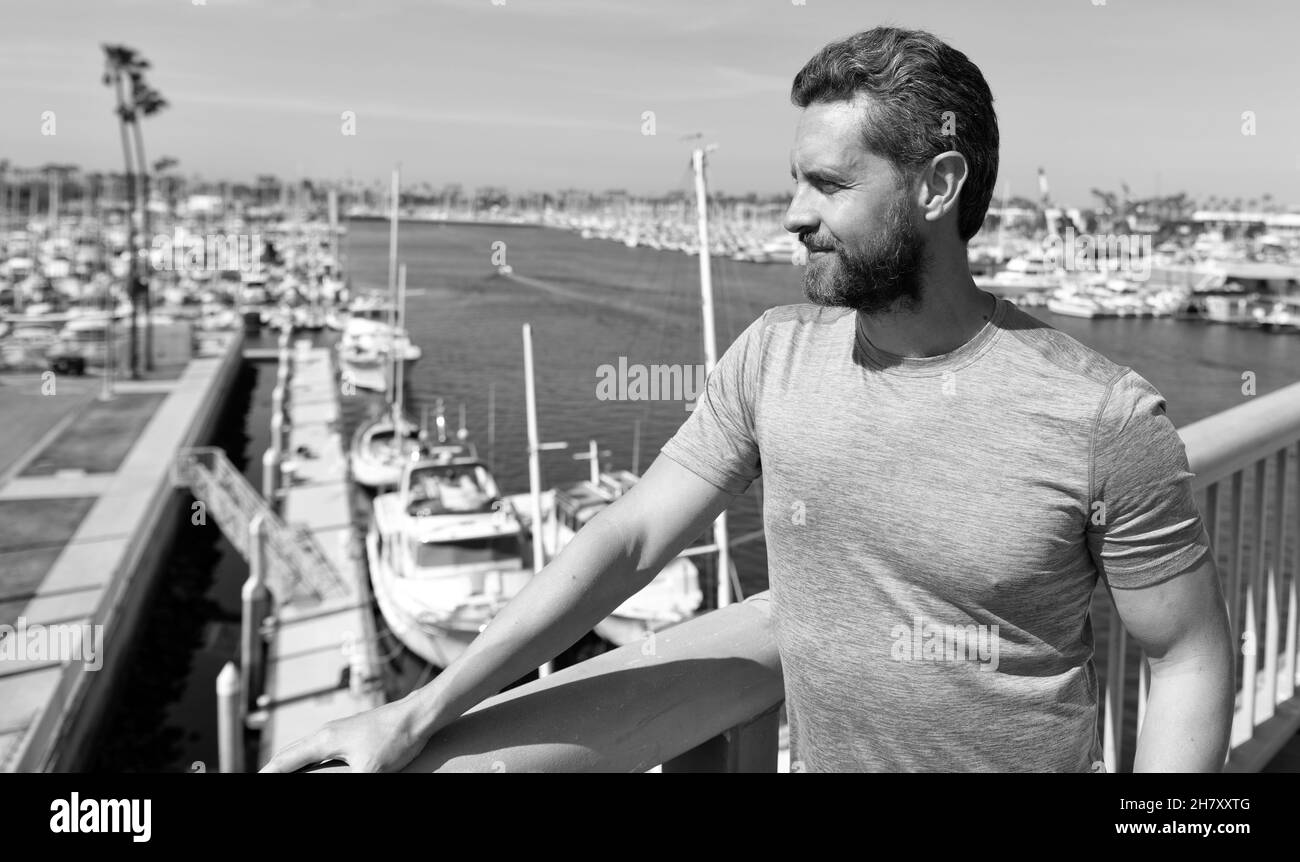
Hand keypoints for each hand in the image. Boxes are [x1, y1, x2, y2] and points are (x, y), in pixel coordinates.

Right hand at [259, 696, 427, 772]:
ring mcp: (340, 730)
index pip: (284, 761)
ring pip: (305, 749)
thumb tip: (331, 784)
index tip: (255, 781)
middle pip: (290, 753)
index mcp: (324, 740)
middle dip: (274, 769)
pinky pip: (321, 748)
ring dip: (290, 763)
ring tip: (280, 773)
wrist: (420, 715)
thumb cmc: (396, 740)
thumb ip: (346, 784)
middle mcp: (327, 732)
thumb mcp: (368, 772)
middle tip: (262, 778)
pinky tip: (314, 765)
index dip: (268, 774)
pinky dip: (308, 758)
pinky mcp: (353, 733)